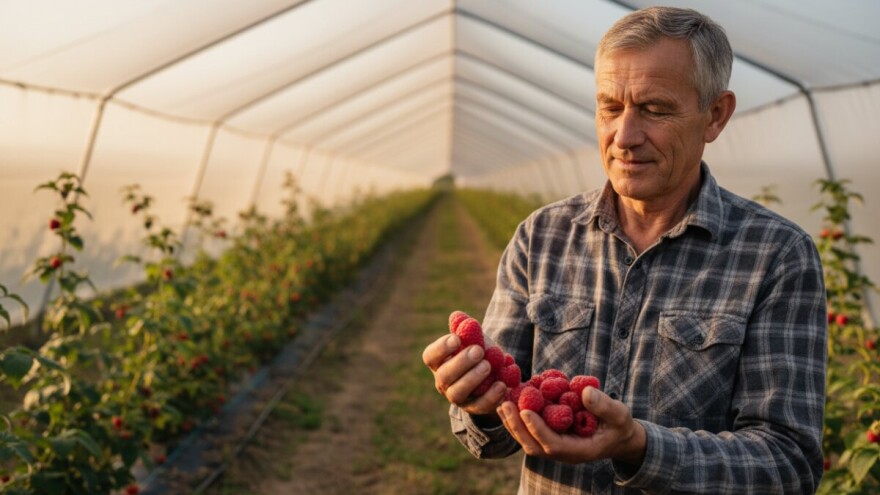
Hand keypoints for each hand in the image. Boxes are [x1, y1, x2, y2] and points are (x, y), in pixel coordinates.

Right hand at [422, 333, 506, 415]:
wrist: (496, 374)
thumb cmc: (479, 353)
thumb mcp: (475, 339)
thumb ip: (466, 328)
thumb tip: (457, 316)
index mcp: (439, 362)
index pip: (430, 356)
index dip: (441, 348)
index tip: (457, 338)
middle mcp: (443, 381)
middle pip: (444, 375)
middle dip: (461, 363)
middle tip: (478, 351)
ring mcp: (457, 397)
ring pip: (457, 393)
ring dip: (472, 379)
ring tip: (488, 366)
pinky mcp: (474, 408)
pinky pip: (479, 405)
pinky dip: (490, 396)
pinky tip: (502, 384)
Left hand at [496, 387, 645, 465]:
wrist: (617, 435)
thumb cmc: (619, 425)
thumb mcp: (619, 414)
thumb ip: (604, 406)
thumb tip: (585, 393)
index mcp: (579, 450)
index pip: (553, 445)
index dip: (537, 429)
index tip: (525, 410)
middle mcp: (563, 453)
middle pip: (533, 446)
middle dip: (517, 426)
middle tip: (505, 404)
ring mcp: (554, 447)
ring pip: (528, 441)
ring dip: (512, 423)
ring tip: (501, 401)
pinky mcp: (549, 437)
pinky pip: (530, 431)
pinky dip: (518, 419)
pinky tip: (510, 401)